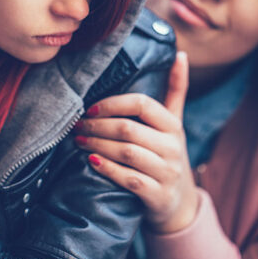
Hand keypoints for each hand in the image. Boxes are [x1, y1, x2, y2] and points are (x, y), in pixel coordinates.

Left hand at [74, 52, 197, 232]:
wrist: (179, 204)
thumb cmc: (167, 156)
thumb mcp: (174, 124)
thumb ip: (175, 90)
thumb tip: (180, 54)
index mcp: (173, 126)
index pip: (142, 104)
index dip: (113, 104)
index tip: (90, 108)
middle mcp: (173, 148)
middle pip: (129, 129)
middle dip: (97, 126)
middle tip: (77, 126)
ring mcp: (167, 172)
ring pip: (126, 153)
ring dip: (97, 145)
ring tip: (79, 141)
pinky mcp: (157, 195)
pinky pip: (128, 179)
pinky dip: (107, 168)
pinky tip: (91, 161)